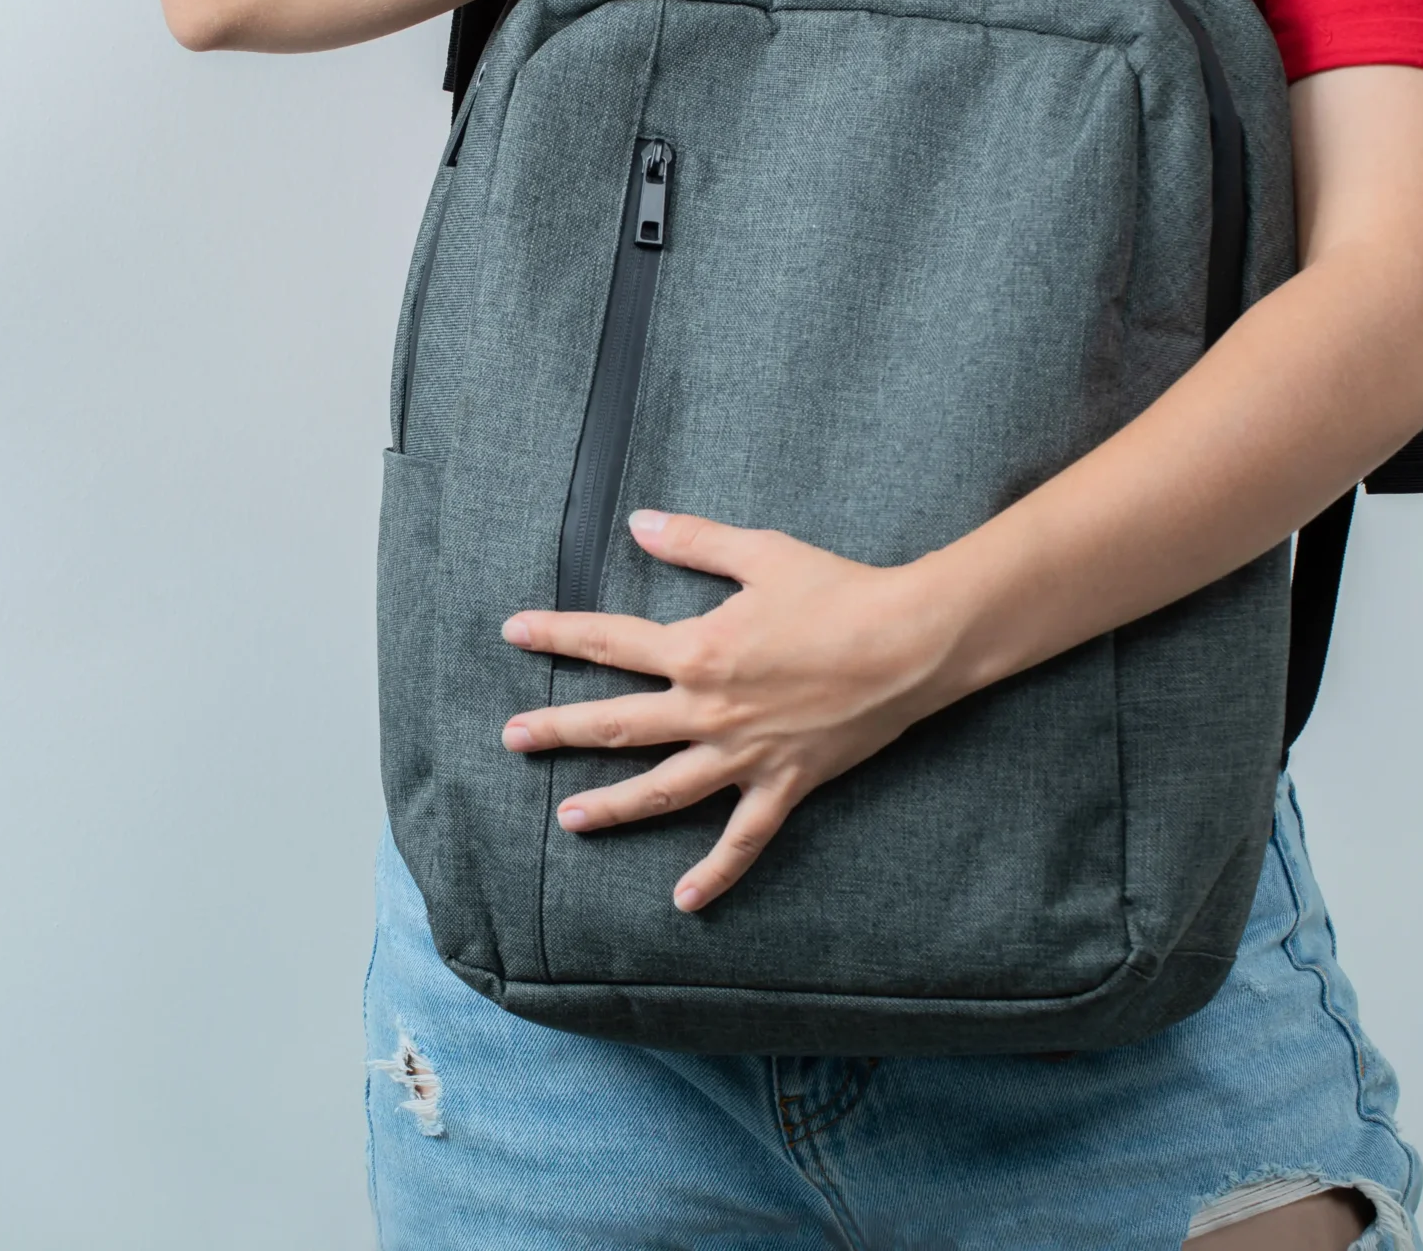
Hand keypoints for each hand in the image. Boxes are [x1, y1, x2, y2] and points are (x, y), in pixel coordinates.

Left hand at [498, 509, 978, 912]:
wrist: (911, 643)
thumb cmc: (839, 592)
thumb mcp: (761, 554)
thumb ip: (694, 542)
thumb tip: (639, 523)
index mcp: (698, 650)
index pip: (609, 643)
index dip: (557, 635)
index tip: (514, 631)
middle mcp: (710, 709)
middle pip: (617, 724)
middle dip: (558, 731)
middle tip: (512, 738)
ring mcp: (745, 754)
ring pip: (663, 790)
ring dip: (612, 807)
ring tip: (568, 818)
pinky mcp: (784, 784)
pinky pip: (742, 839)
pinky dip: (714, 874)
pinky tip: (683, 900)